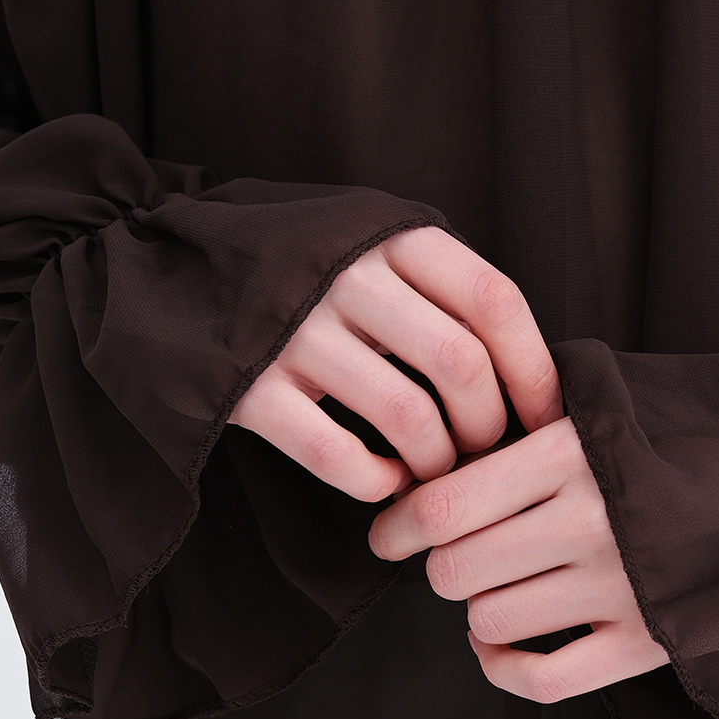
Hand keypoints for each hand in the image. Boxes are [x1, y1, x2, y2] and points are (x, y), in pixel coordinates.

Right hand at [228, 226, 562, 501]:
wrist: (173, 265)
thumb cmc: (309, 264)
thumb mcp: (376, 242)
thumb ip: (441, 283)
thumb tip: (528, 369)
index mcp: (392, 235)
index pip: (493, 299)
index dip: (532, 367)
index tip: (545, 416)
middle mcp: (347, 275)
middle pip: (460, 362)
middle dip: (488, 424)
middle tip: (483, 450)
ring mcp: (294, 329)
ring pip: (407, 415)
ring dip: (436, 461)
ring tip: (434, 470)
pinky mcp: (248, 386)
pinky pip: (334, 454)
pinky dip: (373, 482)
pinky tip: (382, 482)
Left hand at [367, 415, 668, 701]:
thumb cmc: (691, 433)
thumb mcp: (612, 403)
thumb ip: (535, 415)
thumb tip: (446, 441)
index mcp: (572, 453)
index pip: (444, 505)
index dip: (399, 523)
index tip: (388, 532)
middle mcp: (589, 523)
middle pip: (455, 570)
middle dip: (441, 565)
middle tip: (458, 552)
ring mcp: (619, 590)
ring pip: (489, 621)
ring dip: (477, 608)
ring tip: (497, 584)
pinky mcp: (646, 644)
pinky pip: (541, 680)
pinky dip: (503, 668)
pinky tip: (499, 644)